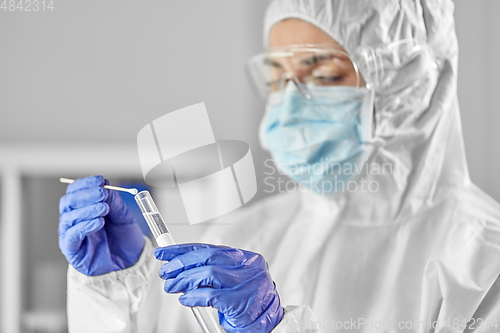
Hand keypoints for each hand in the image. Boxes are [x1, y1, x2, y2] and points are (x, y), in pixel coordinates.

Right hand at [59, 175, 144, 275]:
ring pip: (69, 218)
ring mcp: (71, 235)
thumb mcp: (123, 216)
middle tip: (103, 194)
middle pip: (68, 202)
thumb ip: (114, 202)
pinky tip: (99, 222)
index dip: (85, 184)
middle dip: (86, 195)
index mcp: (83, 208)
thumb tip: (106, 187)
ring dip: (87, 210)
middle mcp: (74, 220)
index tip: (100, 180)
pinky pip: (72, 236)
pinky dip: (84, 226)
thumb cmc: (124, 239)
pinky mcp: (73, 251)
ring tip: (104, 208)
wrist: (131, 261)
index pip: (76, 192)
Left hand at [154, 244, 282, 332]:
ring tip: (172, 286)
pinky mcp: (241, 301)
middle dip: (181, 263)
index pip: (209, 248)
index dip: (184, 250)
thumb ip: (213, 271)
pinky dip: (194, 296)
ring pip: (208, 273)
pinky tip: (186, 299)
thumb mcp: (232, 280)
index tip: (166, 253)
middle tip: (166, 272)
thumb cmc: (249, 302)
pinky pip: (211, 296)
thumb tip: (182, 268)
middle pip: (208, 257)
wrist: (270, 324)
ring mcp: (246, 282)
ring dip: (185, 280)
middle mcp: (248, 266)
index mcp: (245, 257)